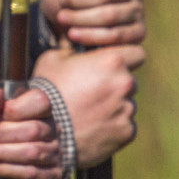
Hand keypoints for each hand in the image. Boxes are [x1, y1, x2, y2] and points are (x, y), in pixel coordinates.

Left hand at [0, 87, 61, 178]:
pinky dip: (7, 168)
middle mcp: (51, 131)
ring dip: (1, 152)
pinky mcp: (50, 178)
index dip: (15, 108)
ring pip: (32, 151)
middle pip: (34, 129)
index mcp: (37, 112)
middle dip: (1, 133)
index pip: (40, 101)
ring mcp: (54, 155)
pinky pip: (32, 172)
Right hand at [33, 44, 144, 167]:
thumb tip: (78, 46)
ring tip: (87, 112)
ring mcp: (128, 109)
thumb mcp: (52, 59)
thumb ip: (73, 50)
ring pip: (126, 104)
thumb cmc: (45, 90)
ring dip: (113, 106)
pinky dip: (111, 126)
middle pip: (129, 80)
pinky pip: (124, 125)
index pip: (135, 53)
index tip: (112, 64)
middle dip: (115, 84)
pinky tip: (91, 127)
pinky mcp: (127, 131)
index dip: (124, 57)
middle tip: (92, 92)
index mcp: (112, 62)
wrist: (43, 130)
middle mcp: (126, 84)